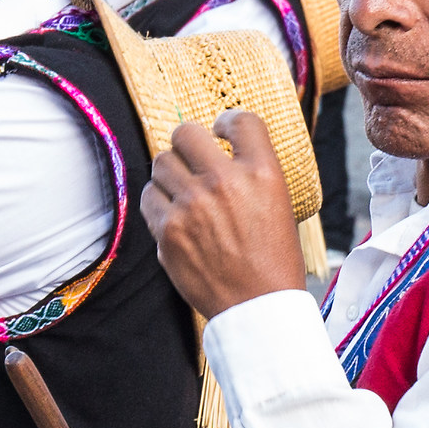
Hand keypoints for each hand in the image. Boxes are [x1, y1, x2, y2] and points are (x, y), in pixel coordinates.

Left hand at [141, 111, 304, 318]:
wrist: (258, 307)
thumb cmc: (272, 259)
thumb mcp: (279, 205)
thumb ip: (252, 173)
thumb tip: (222, 149)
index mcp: (262, 173)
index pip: (240, 120)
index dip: (227, 122)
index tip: (221, 132)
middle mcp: (224, 182)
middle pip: (185, 133)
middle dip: (188, 144)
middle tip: (193, 159)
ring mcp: (192, 206)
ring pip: (161, 162)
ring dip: (171, 172)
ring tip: (183, 189)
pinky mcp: (168, 231)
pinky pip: (149, 197)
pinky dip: (159, 202)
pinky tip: (174, 214)